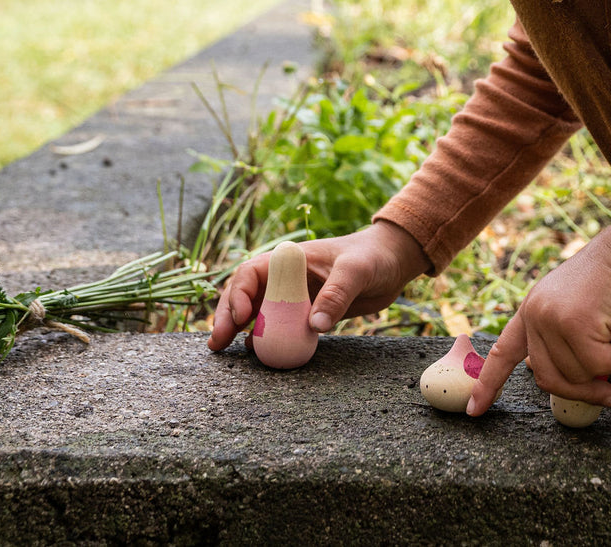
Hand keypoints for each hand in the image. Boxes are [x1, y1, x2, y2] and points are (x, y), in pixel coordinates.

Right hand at [207, 221, 429, 350]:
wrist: (393, 263)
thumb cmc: (373, 257)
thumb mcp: (357, 271)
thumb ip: (337, 294)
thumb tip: (314, 325)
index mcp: (290, 259)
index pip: (252, 273)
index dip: (238, 294)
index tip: (239, 318)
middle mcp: (286, 278)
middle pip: (246, 295)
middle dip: (228, 317)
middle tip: (217, 343)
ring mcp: (294, 297)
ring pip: (258, 313)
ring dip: (239, 330)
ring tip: (223, 350)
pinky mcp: (306, 314)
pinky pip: (279, 327)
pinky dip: (265, 339)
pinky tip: (255, 354)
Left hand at [467, 206, 610, 413]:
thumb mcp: (581, 312)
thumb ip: (566, 342)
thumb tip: (568, 384)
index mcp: (532, 309)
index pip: (504, 352)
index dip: (489, 383)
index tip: (475, 411)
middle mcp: (535, 313)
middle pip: (549, 378)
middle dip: (583, 390)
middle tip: (610, 394)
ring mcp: (552, 318)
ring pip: (578, 375)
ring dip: (609, 361)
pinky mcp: (575, 324)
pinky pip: (601, 365)